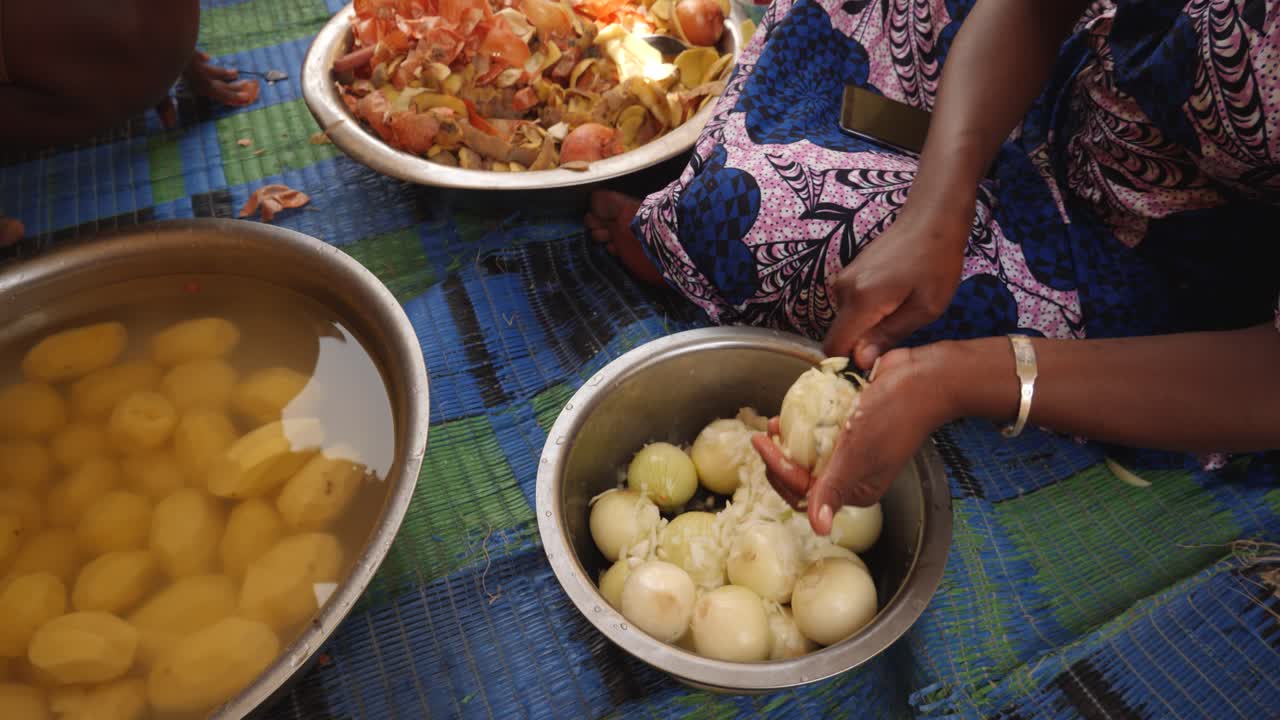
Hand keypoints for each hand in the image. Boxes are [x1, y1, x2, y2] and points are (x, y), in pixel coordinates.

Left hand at [153, 52, 259, 129]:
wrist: (146, 33)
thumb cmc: (146, 61)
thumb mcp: (152, 86)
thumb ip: (162, 105)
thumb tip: (170, 125)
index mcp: (190, 74)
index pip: (213, 89)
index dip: (229, 96)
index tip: (245, 99)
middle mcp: (191, 64)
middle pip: (213, 77)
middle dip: (230, 84)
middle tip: (246, 87)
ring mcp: (186, 54)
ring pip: (206, 64)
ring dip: (219, 71)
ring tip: (233, 73)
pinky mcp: (179, 47)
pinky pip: (193, 54)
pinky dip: (201, 58)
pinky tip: (206, 58)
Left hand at [750, 346, 956, 533]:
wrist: (922, 378)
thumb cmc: (894, 417)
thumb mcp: (857, 456)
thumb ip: (833, 489)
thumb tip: (818, 529)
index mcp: (857, 490)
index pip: (805, 492)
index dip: (779, 471)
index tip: (761, 445)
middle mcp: (853, 474)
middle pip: (804, 476)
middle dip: (780, 459)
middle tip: (762, 438)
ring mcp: (852, 450)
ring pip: (810, 455)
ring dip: (788, 443)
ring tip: (774, 426)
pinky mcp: (852, 428)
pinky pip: (820, 434)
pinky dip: (804, 427)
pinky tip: (791, 416)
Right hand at [824, 203, 970, 368]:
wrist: (932, 219)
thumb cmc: (936, 263)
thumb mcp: (925, 307)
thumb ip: (889, 335)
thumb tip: (860, 362)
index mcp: (861, 300)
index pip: (834, 347)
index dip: (849, 363)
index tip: (874, 367)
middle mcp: (843, 289)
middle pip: (839, 335)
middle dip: (861, 346)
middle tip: (898, 338)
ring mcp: (843, 279)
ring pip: (846, 321)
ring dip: (866, 327)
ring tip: (900, 314)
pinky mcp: (849, 273)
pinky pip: (850, 306)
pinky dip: (866, 313)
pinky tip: (894, 301)